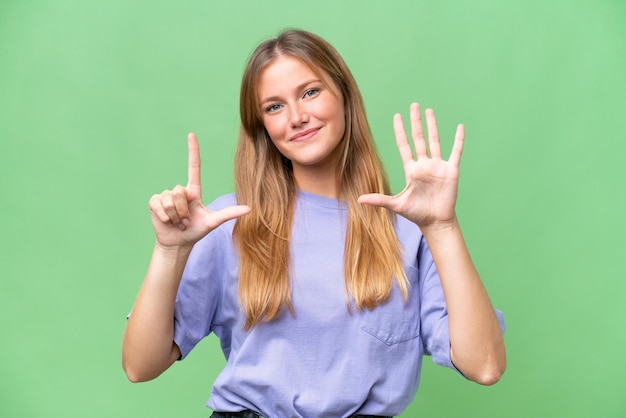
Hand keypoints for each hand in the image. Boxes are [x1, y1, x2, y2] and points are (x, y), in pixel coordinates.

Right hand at [148, 133, 249, 248]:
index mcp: (194, 191)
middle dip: (183, 211)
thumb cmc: (196, 231)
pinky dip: (164, 216)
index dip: (193, 151)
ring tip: (178, 223)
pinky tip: (167, 221)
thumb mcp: (213, 222)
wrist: (178, 243)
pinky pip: (158, 204)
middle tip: (186, 222)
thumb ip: (229, 214)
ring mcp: (166, 196)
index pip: (194, 167)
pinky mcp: (155, 202)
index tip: (192, 135)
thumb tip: (250, 209)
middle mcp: (180, 191)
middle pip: (180, 192)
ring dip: (175, 216)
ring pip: (170, 200)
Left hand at [358, 103, 463, 228]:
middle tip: (413, 105)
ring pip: (435, 141)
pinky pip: (456, 152)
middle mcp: (424, 165)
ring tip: (429, 111)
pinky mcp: (451, 170)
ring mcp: (438, 166)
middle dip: (415, 122)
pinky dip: (458, 140)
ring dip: (432, 126)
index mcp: (411, 170)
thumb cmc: (416, 213)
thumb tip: (358, 200)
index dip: (400, 131)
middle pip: (419, 138)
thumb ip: (379, 200)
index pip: (404, 146)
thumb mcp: (396, 205)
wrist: (435, 221)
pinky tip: (459, 127)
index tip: (397, 116)